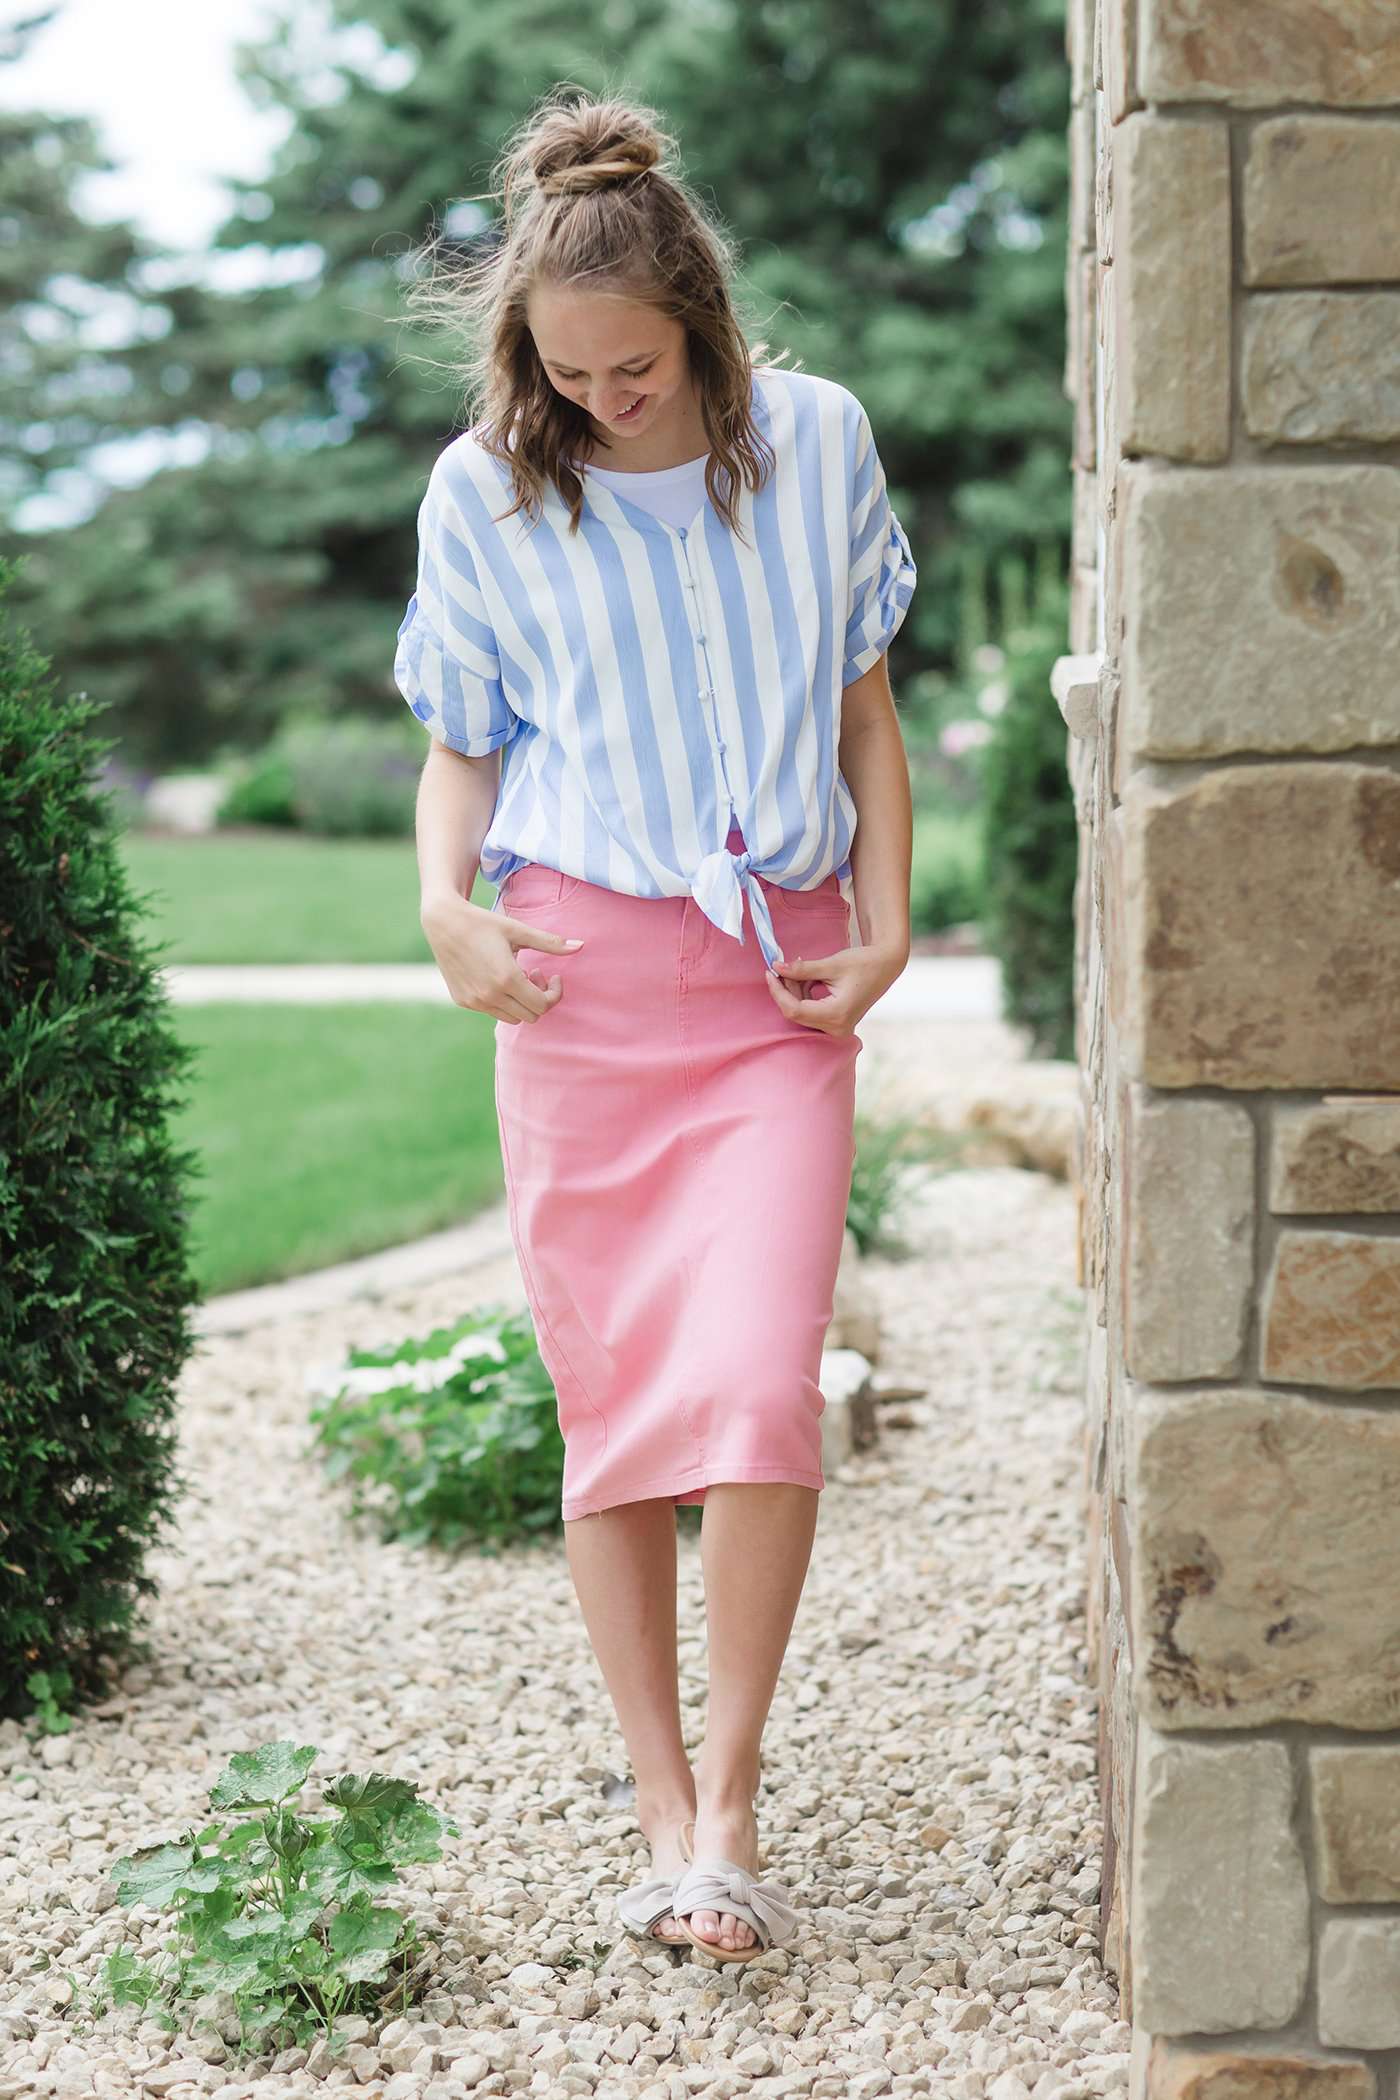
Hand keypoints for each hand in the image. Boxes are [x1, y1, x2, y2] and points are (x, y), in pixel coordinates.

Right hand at [420, 892, 583, 1023]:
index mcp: (507, 979)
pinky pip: (491, 1011)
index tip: (551, 974)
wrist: (443, 923)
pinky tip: (496, 977)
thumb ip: (550, 943)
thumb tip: (581, 946)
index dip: (554, 993)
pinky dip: (501, 1001)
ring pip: (511, 1018)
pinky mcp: (462, 1001)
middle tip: (533, 973)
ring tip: (515, 976)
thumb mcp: (518, 930)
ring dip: (520, 1002)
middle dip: (538, 998)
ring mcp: (474, 1001)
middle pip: (530, 1015)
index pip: (542, 1005)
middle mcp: (489, 995)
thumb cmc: (483, 923)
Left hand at [764, 937, 905, 1036]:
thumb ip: (802, 969)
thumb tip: (776, 967)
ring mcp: (838, 1028)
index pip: (794, 1010)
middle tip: (782, 967)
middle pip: (797, 1013)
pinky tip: (807, 978)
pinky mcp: (837, 1023)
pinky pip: (811, 1012)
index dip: (778, 992)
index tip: (769, 973)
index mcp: (836, 1015)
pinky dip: (805, 995)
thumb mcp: (831, 964)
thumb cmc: (863, 963)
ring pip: (803, 1013)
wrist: (886, 965)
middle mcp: (837, 1028)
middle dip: (786, 990)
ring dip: (795, 991)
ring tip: (800, 968)